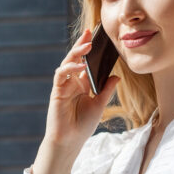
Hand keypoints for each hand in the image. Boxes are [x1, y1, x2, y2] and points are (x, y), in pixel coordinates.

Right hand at [31, 29, 119, 173]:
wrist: (70, 141)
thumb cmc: (83, 125)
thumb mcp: (100, 104)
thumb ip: (106, 89)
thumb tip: (117, 76)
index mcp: (82, 84)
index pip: (86, 62)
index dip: (89, 49)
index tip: (96, 35)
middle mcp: (72, 82)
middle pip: (75, 58)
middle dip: (81, 45)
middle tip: (89, 33)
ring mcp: (63, 86)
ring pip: (67, 63)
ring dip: (75, 53)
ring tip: (86, 46)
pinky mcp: (57, 91)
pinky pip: (61, 75)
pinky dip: (69, 68)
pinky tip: (79, 66)